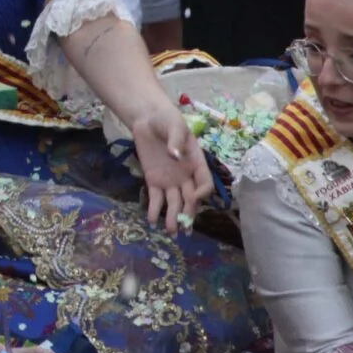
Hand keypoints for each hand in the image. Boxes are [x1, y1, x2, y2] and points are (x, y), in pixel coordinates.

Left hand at [128, 104, 211, 226]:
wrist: (148, 119)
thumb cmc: (168, 121)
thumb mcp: (175, 126)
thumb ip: (176, 140)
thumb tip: (175, 155)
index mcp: (197, 164)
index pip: (204, 183)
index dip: (202, 192)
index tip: (193, 196)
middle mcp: (186, 177)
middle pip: (190, 199)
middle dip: (189, 214)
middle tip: (185, 229)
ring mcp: (170, 180)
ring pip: (174, 203)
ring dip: (173, 217)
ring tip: (171, 232)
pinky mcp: (153, 180)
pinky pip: (155, 198)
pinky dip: (153, 209)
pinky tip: (151, 220)